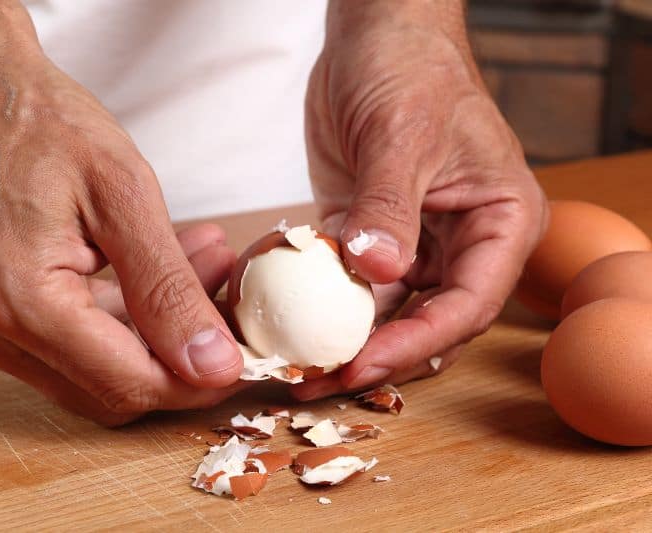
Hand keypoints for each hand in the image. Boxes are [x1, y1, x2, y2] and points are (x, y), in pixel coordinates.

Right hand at [0, 54, 243, 424]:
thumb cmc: (40, 122)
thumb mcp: (124, 195)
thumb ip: (168, 289)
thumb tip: (212, 364)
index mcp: (17, 297)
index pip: (127, 382)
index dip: (196, 380)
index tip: (244, 356)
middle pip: (110, 387)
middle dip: (180, 354)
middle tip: (228, 301)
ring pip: (93, 368)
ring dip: (156, 330)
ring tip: (205, 263)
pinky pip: (67, 341)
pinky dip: (122, 317)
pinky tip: (161, 267)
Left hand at [295, 1, 546, 398]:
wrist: (375, 34)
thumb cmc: (410, 66)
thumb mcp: (401, 133)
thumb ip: (388, 205)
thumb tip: (376, 269)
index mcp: (501, 221)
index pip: (469, 303)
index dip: (417, 342)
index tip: (362, 363)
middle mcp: (465, 241)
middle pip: (428, 321)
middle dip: (376, 355)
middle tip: (319, 379)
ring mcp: (417, 242)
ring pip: (386, 312)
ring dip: (344, 339)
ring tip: (297, 365)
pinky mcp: (372, 237)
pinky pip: (350, 285)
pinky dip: (321, 305)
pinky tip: (286, 321)